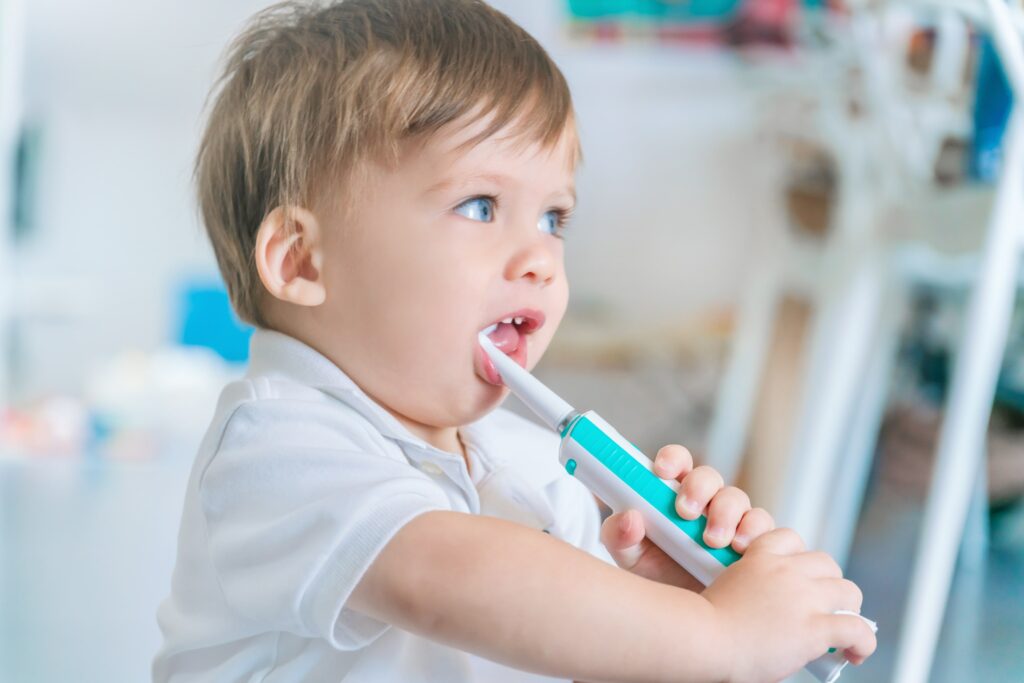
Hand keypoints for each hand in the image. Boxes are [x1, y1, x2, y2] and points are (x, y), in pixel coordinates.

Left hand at [599, 444, 773, 589]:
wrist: (687, 623)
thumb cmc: (657, 579)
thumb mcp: (630, 559)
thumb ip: (619, 535)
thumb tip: (628, 518)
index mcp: (673, 494)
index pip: (676, 463)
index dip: (671, 460)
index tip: (661, 470)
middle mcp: (706, 502)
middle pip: (708, 476)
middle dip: (698, 487)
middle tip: (685, 511)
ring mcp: (734, 520)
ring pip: (737, 498)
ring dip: (725, 514)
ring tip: (712, 540)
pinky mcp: (757, 542)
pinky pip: (764, 526)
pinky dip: (754, 533)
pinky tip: (741, 549)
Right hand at [703, 528, 876, 682]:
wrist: (704, 640)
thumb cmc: (703, 624)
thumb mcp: (722, 588)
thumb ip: (745, 588)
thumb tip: (759, 613)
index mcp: (759, 558)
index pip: (789, 538)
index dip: (797, 557)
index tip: (796, 576)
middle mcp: (785, 571)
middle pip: (826, 563)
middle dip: (828, 583)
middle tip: (824, 604)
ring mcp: (803, 597)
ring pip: (848, 591)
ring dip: (848, 608)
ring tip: (844, 626)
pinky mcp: (815, 627)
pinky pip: (856, 629)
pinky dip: (862, 642)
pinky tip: (856, 654)